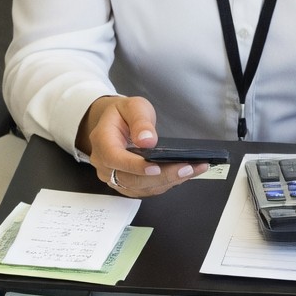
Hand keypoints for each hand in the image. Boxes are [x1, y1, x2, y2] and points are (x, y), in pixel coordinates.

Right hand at [78, 94, 202, 197]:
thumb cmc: (123, 114)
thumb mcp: (132, 106)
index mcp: (102, 141)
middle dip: (162, 176)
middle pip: (131, 179)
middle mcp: (105, 164)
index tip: (156, 167)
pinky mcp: (126, 185)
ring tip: (193, 169)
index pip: (115, 158)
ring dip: (168, 181)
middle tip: (188, 168)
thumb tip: (147, 141)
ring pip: (141, 188)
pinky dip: (166, 183)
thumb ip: (140, 121)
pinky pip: (146, 189)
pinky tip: (184, 174)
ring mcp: (114, 177)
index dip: (135, 166)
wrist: (114, 123)